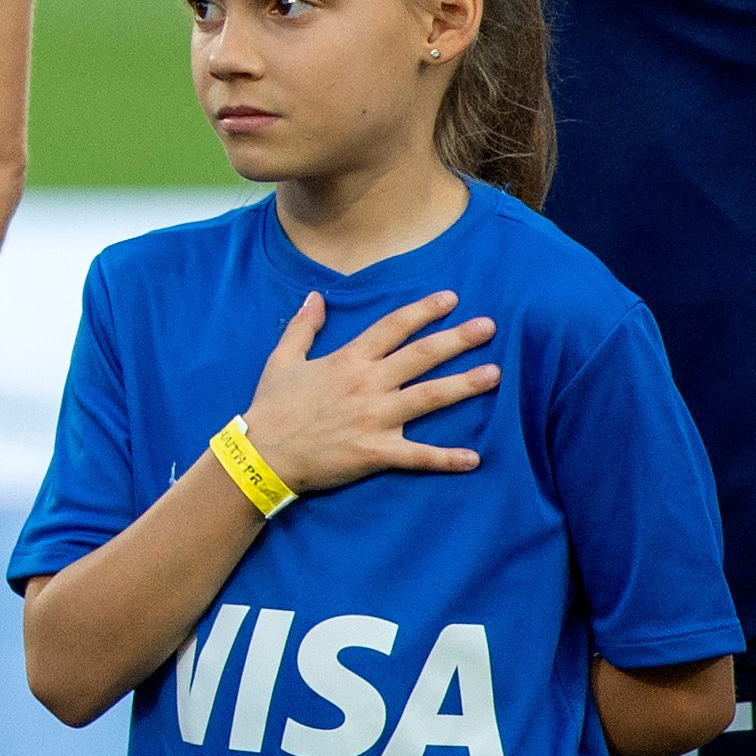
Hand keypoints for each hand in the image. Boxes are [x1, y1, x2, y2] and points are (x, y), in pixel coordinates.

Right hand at [233, 290, 497, 496]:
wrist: (261, 454)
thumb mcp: (281, 360)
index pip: (392, 327)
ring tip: (495, 374)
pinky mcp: (375, 452)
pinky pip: (418, 456)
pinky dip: (446, 459)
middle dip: (457, 340)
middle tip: (489, 327)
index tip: (451, 298)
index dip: (423, 311)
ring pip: (428, 398)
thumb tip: (316, 296)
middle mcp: (367, 385)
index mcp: (347, 361)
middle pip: (420, 356)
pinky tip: (474, 458)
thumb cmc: (271, 407)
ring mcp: (374, 419)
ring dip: (464, 386)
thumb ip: (303, 327)